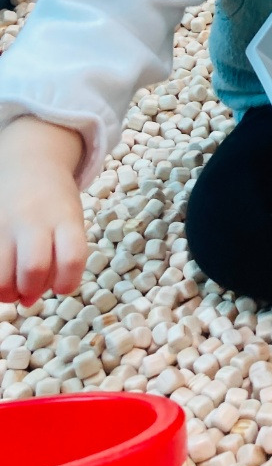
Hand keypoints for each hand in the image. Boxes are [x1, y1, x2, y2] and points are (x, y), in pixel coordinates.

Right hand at [0, 117, 85, 305]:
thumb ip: (60, 258)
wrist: (30, 165)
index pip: (72, 257)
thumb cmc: (56, 204)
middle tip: (31, 292)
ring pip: (2, 273)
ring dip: (7, 292)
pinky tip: (2, 276)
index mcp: (65, 219)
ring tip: (12, 289)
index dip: (68, 282)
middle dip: (32, 290)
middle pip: (34, 267)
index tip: (62, 287)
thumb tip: (28, 300)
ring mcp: (6, 224)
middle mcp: (35, 220)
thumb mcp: (71, 222)